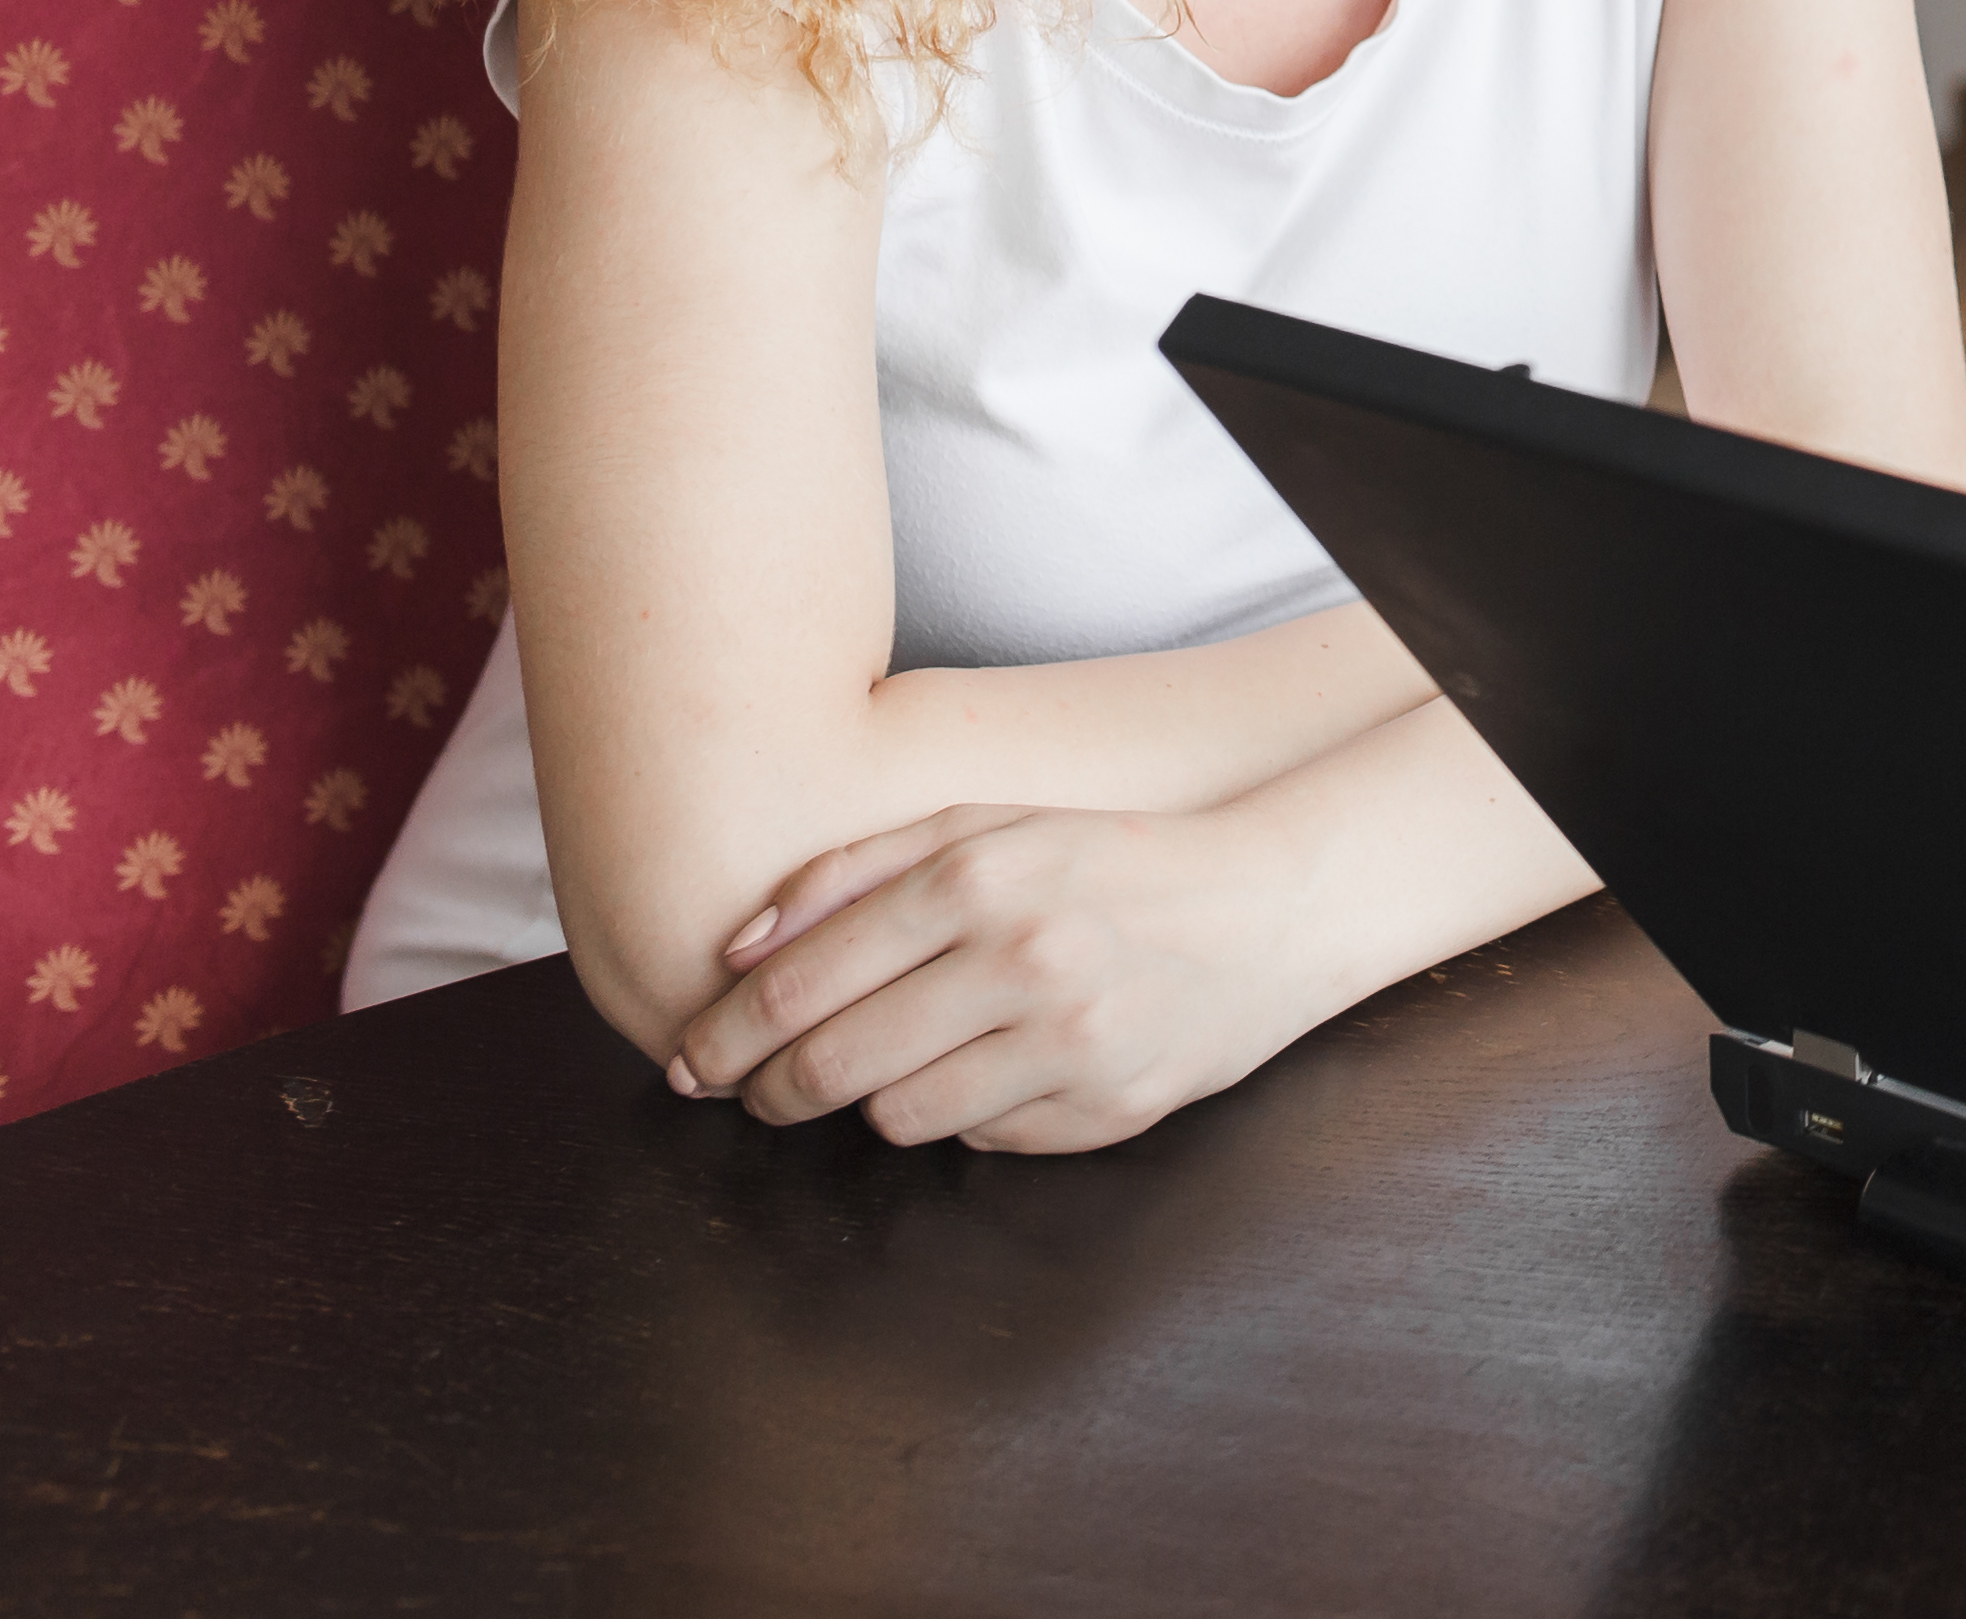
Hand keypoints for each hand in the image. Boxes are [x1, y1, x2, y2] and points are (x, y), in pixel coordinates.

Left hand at [664, 800, 1332, 1151]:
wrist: (1273, 905)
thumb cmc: (1109, 860)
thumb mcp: (987, 825)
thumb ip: (854, 870)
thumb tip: (737, 948)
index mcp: (980, 876)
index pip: (800, 983)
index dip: (724, 1035)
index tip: (692, 1059)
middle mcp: (1023, 958)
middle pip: (832, 1064)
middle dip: (770, 1089)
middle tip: (754, 1091)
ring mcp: (1072, 1040)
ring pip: (898, 1116)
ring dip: (871, 1103)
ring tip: (887, 1070)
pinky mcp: (1110, 1107)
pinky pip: (983, 1140)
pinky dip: (966, 1116)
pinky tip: (992, 1073)